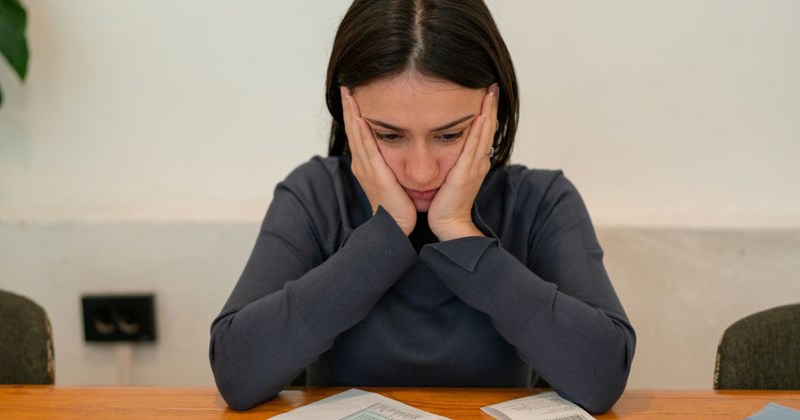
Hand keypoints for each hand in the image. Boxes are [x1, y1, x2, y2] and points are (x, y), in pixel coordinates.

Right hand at [341, 86, 416, 235]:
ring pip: (356, 135)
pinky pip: (367, 149)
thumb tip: (402, 144)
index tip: (352, 93)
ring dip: (352, 113)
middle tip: (345, 86)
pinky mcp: (376, 175)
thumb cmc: (400, 205)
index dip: (353, 112)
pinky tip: (359, 118)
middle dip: (348, 107)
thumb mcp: (394, 177)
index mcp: (366, 164)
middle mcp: (362, 164)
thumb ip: (393, 161)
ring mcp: (366, 170)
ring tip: (348, 94)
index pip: (358, 132)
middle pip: (353, 129)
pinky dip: (362, 133)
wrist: (398, 226)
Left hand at [427, 84, 498, 240]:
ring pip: (484, 133)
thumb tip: (447, 143)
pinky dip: (478, 130)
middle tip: (493, 85)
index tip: (487, 92)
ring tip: (490, 93)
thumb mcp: (452, 175)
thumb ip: (454, 160)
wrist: (448, 223)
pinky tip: (480, 115)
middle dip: (491, 105)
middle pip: (488, 127)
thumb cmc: (446, 202)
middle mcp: (479, 161)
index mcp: (476, 161)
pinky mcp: (466, 173)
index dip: (487, 111)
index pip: (483, 130)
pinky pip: (473, 146)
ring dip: (488, 112)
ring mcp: (475, 167)